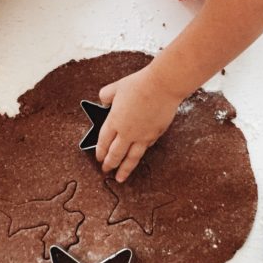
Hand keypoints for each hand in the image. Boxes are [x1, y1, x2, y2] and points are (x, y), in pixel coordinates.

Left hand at [96, 65, 180, 181]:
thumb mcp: (117, 87)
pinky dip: (141, 152)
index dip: (100, 152)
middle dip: (109, 164)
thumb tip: (103, 100)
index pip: (104, 142)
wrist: (163, 86)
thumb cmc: (140, 84)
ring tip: (120, 178)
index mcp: (114, 121)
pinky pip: (146, 147)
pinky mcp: (155, 134)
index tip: (99, 158)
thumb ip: (107, 95)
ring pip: (131, 158)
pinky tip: (139, 155)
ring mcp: (142, 136)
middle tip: (106, 170)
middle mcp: (127, 132)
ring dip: (124, 169)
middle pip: (115, 154)